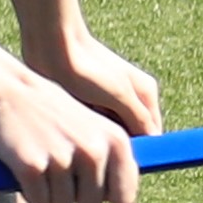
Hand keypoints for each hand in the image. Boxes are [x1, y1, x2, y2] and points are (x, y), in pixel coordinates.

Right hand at [0, 65, 141, 202]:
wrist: (9, 91)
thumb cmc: (55, 114)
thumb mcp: (95, 130)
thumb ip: (115, 165)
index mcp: (116, 141)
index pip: (125, 196)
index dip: (107, 196)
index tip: (91, 182)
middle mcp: (94, 151)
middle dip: (74, 194)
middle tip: (59, 165)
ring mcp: (63, 159)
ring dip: (50, 193)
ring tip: (42, 162)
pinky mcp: (32, 167)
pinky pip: (38, 202)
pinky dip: (30, 192)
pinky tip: (26, 166)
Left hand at [32, 25, 161, 139]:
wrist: (51, 45)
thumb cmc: (87, 67)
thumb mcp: (118, 95)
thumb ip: (138, 119)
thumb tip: (150, 144)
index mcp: (146, 94)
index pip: (151, 135)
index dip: (139, 149)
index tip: (121, 157)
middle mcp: (130, 99)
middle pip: (129, 136)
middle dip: (115, 142)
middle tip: (98, 142)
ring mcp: (107, 102)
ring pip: (108, 133)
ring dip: (98, 136)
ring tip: (82, 129)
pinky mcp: (86, 104)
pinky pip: (90, 127)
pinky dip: (84, 130)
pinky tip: (71, 127)